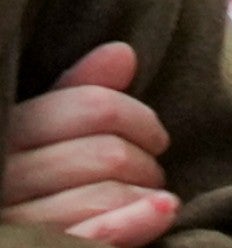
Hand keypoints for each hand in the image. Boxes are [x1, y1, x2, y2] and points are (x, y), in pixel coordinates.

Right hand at [3, 43, 176, 246]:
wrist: (29, 236)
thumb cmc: (45, 185)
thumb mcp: (52, 134)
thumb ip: (83, 93)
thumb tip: (122, 53)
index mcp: (8, 136)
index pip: (91, 107)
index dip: (138, 117)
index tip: (155, 138)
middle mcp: (4, 180)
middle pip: (106, 153)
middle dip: (143, 162)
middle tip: (148, 176)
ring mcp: (18, 223)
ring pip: (104, 195)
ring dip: (141, 196)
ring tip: (146, 201)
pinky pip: (97, 235)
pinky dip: (136, 221)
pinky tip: (165, 209)